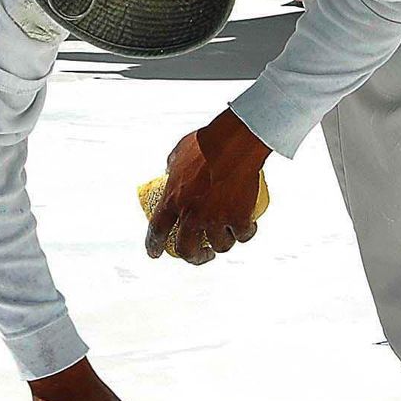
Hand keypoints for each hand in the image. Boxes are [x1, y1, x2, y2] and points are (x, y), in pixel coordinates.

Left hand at [147, 108, 268, 264]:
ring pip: (220, 246)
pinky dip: (246, 232)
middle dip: (194, 257)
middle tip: (201, 254)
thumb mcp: (178, 154)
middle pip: (187, 250)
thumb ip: (173, 167)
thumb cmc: (206, 143)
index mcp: (172, 200)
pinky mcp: (240, 219)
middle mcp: (192, 215)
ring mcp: (216, 220)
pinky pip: (243, 235)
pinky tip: (247, 227)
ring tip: (227, 235)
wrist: (233, 144)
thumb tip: (171, 171)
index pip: (156, 231)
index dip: (153, 245)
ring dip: (223, 244)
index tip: (155, 254)